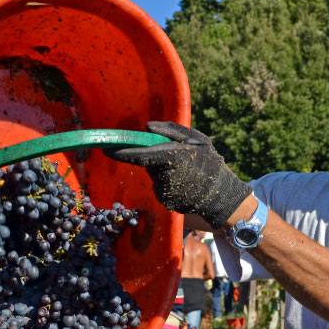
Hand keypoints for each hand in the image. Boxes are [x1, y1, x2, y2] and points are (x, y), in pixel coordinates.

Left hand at [103, 122, 251, 229]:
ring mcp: (164, 190)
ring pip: (155, 176)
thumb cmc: (210, 163)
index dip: (122, 152)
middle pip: (149, 163)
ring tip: (186, 172)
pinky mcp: (166, 201)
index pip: (140, 154)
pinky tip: (184, 184)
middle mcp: (165, 175)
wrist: (222, 195)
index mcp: (172, 156)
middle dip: (155, 159)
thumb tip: (147, 127)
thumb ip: (172, 130)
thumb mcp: (198, 139)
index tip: (107, 149)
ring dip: (164, 171)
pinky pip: (161, 187)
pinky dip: (168, 183)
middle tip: (176, 158)